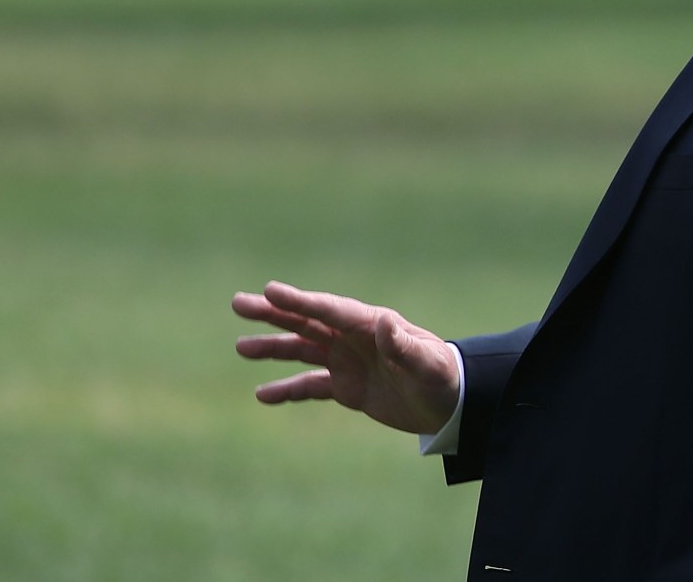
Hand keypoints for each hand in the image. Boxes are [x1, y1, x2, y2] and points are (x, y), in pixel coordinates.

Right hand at [232, 281, 459, 434]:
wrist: (453, 403)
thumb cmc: (444, 377)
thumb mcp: (427, 363)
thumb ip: (404, 345)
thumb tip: (383, 321)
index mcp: (371, 325)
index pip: (329, 309)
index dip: (300, 300)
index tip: (271, 290)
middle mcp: (355, 338)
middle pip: (307, 321)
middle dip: (274, 312)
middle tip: (239, 303)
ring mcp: (348, 361)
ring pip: (302, 349)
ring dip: (273, 347)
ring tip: (241, 346)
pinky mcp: (348, 387)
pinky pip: (310, 386)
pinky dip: (286, 389)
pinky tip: (261, 394)